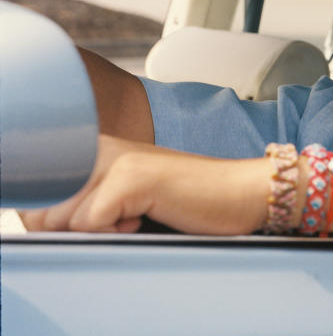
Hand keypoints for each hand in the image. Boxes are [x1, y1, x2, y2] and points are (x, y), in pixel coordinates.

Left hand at [21, 135, 272, 234]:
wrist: (242, 192)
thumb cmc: (192, 202)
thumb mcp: (127, 202)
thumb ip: (85, 205)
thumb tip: (41, 224)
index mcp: (97, 149)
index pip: (40, 198)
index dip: (64, 223)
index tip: (109, 219)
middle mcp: (101, 147)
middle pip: (47, 211)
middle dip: (79, 230)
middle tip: (127, 218)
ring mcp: (115, 159)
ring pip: (66, 219)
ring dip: (101, 232)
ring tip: (138, 216)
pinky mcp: (131, 178)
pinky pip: (90, 225)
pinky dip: (117, 234)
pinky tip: (146, 217)